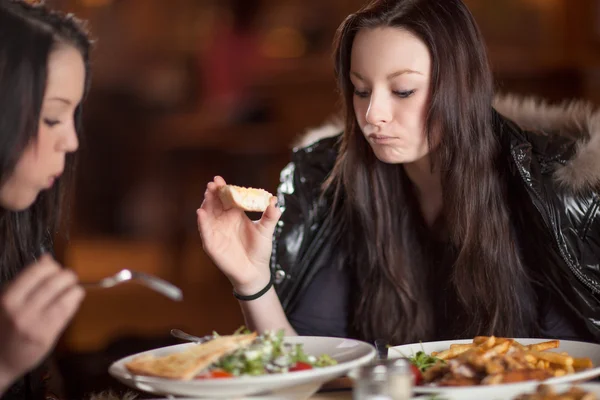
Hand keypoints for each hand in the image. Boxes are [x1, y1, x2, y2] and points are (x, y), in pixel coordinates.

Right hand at [0, 254, 83, 389]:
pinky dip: (74, 300)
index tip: (55, 268)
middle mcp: (19, 310)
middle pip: (52, 282)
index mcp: (7, 298)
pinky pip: (66, 311)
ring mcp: (33, 323)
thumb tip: (47, 258)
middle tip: (69, 277)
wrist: (0, 360)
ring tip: (74, 288)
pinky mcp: (46, 335)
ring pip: (63, 295)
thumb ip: (27, 281)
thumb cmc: (6, 327)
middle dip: (66, 276)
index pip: (35, 271)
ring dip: (74, 288)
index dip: (51, 266)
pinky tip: (74, 299)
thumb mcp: (9, 301)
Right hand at [197, 176, 281, 294]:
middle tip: (213, 184)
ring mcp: (216, 232)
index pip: (226, 198)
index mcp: (235, 214)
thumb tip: (274, 200)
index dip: (222, 188)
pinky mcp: (212, 244)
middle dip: (212, 193)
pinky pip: (205, 232)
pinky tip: (201, 213)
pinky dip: (202, 222)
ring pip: (207, 214)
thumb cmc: (259, 250)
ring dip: (206, 203)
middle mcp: (223, 221)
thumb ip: (270, 216)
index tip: (219, 179)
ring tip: (208, 194)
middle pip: (215, 203)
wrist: (255, 271)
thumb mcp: (266, 230)